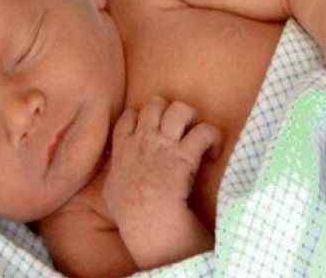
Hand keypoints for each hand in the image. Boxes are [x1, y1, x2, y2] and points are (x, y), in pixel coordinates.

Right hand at [102, 96, 222, 225]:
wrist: (144, 221)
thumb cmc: (127, 214)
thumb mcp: (111, 191)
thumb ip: (115, 175)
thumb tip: (116, 175)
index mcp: (124, 148)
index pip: (129, 116)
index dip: (142, 116)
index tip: (152, 128)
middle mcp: (144, 140)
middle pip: (155, 104)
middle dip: (169, 110)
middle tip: (179, 128)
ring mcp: (165, 145)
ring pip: (179, 109)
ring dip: (191, 117)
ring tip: (196, 133)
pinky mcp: (186, 155)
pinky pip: (204, 131)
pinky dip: (213, 138)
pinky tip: (214, 152)